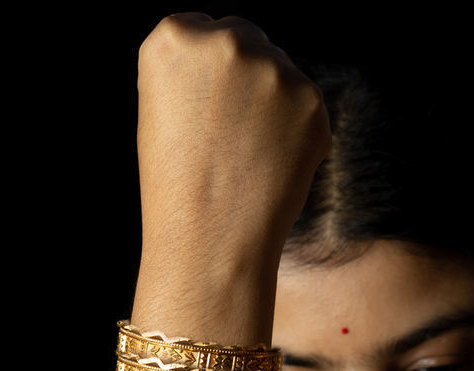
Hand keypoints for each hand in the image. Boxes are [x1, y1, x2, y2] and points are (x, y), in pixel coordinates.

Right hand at [135, 13, 330, 295]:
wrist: (210, 238)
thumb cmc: (176, 184)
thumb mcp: (161, 108)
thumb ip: (195, 71)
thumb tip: (240, 56)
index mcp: (173, 37)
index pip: (200, 28)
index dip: (206, 69)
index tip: (205, 103)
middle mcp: (225, 41)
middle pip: (246, 37)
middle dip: (244, 73)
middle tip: (232, 131)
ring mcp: (273, 68)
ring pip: (280, 72)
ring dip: (273, 102)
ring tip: (248, 155)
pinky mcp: (311, 99)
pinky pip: (306, 106)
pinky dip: (297, 131)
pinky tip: (273, 163)